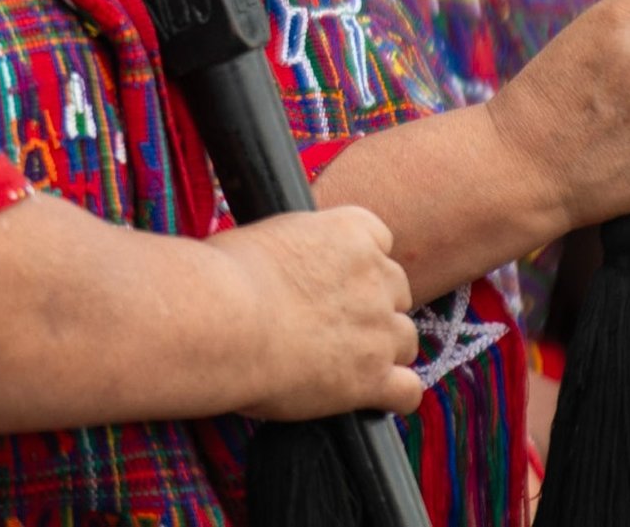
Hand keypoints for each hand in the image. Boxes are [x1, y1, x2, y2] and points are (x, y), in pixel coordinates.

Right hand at [206, 205, 422, 419]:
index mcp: (350, 231)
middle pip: (398, 292)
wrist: (221, 320)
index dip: (359, 265)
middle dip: (372, 308)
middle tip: (333, 326)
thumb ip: (297, 250)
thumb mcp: (266, 237)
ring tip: (344, 365)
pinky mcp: (373, 377)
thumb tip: (287, 266)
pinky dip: (393, 396)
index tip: (336, 280)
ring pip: (406, 341)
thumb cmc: (224, 276)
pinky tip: (369, 398)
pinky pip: (408, 391)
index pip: (380, 239)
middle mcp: (375, 276)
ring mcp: (379, 328)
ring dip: (383, 352)